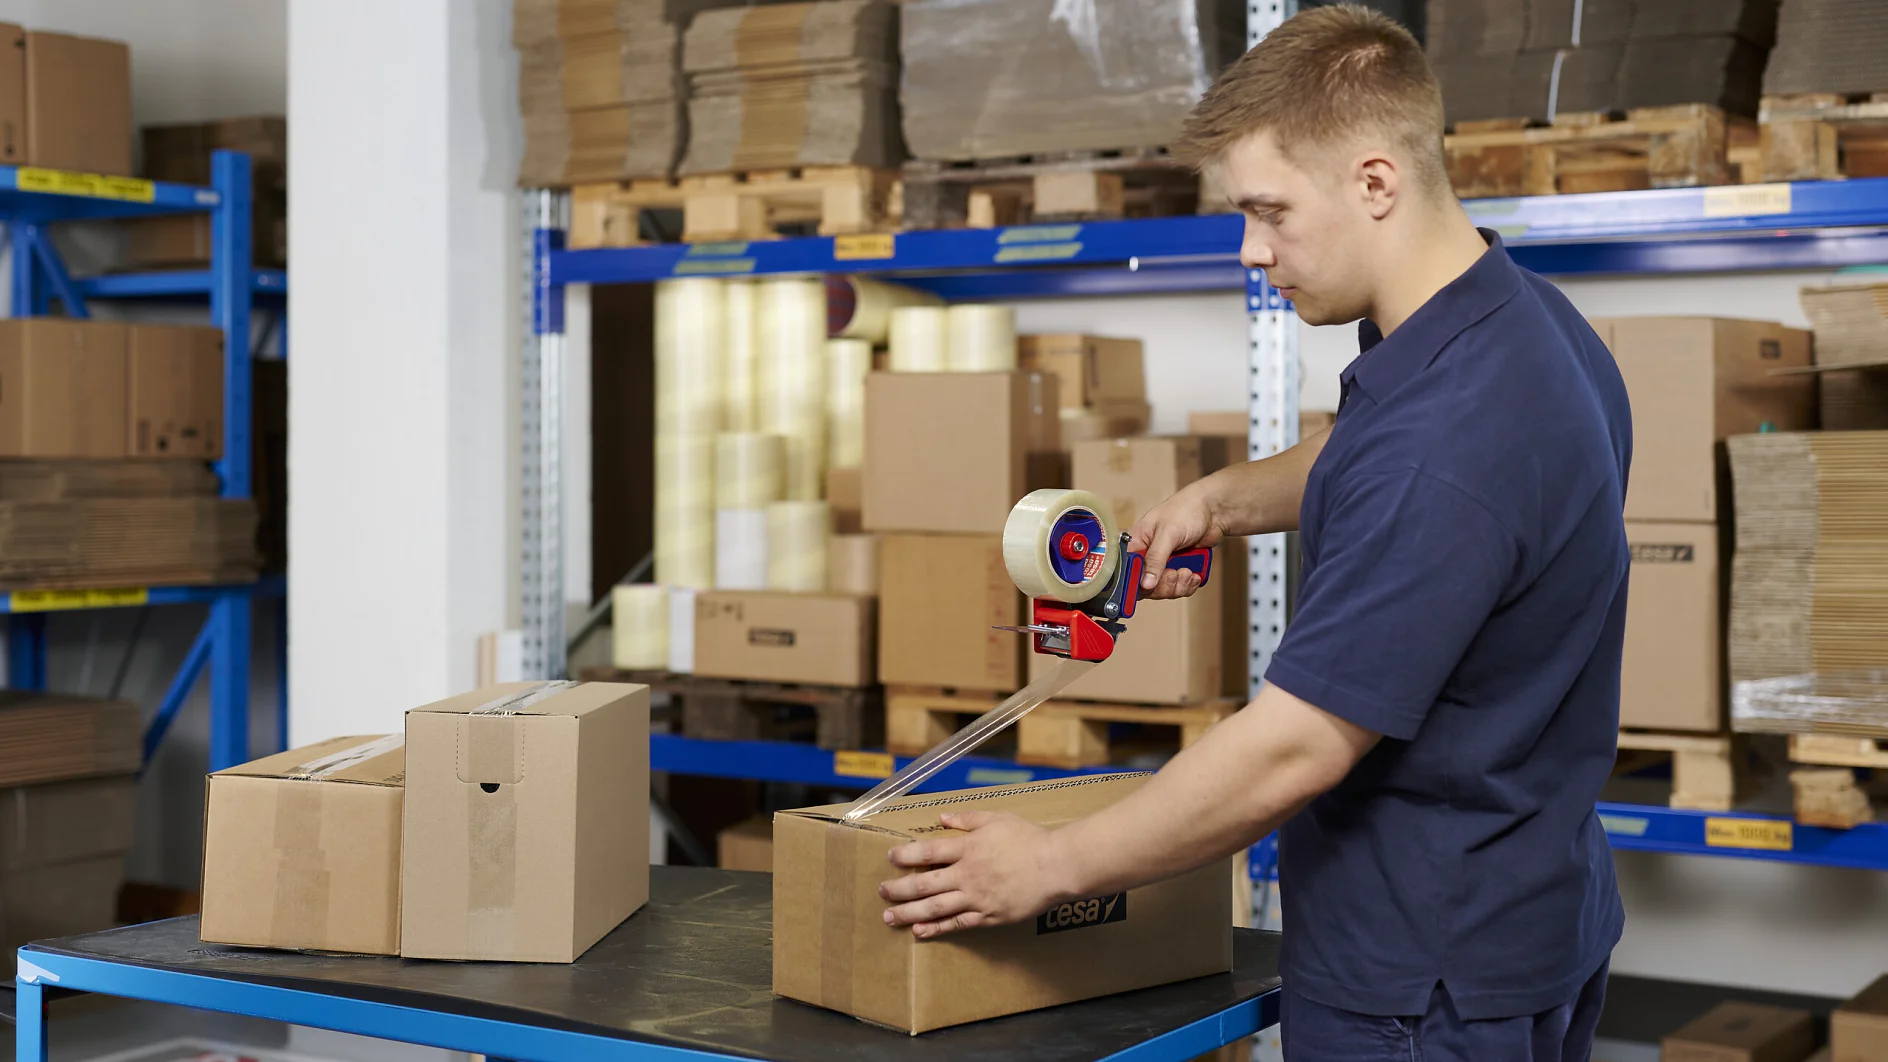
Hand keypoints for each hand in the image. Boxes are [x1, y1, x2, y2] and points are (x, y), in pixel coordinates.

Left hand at [878, 811, 1071, 938]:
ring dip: (909, 913)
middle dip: (899, 888)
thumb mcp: (998, 819)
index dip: (906, 855)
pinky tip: (920, 931)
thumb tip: (942, 818)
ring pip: (935, 908)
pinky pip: (957, 924)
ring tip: (890, 917)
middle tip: (881, 891)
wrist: (1056, 867)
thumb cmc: (1029, 840)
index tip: (889, 857)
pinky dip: (936, 929)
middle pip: (924, 883)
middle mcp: (967, 875)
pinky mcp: (988, 916)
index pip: (928, 852)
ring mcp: (976, 898)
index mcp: (968, 848)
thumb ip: (967, 819)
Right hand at [1126, 480, 1223, 599]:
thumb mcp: (1168, 533)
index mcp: (1136, 544)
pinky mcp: (1178, 569)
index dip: (1137, 583)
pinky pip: (1178, 588)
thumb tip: (1145, 583)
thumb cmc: (1186, 510)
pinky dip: (1187, 585)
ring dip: (1178, 585)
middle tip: (1176, 573)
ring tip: (1188, 572)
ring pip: (1163, 590)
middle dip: (1164, 585)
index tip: (1151, 585)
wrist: (1214, 510)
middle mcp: (1146, 556)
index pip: (1126, 571)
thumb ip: (1155, 558)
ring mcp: (1163, 564)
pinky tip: (1194, 574)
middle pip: (1145, 587)